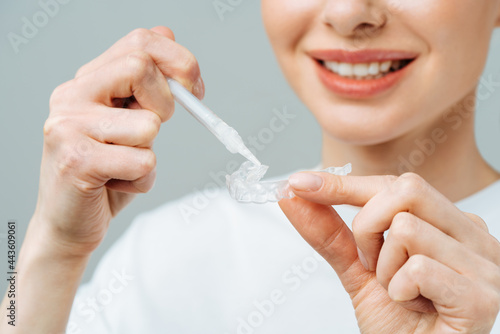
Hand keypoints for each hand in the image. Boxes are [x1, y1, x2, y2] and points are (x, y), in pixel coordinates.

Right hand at [35, 26, 203, 255]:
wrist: (68, 223)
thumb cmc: (106, 173)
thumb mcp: (129, 123)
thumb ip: (146, 88)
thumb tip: (175, 51)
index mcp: (87, 81)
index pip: (140, 42)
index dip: (179, 62)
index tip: (193, 90)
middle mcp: (71, 95)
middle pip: (140, 67)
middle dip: (166, 104)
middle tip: (152, 132)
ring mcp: (69, 126)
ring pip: (148, 125)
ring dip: (149, 156)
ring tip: (122, 168)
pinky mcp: (76, 161)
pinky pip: (143, 162)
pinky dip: (142, 181)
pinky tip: (115, 185)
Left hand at [279, 172, 499, 332]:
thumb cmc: (399, 323)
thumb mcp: (357, 270)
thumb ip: (329, 232)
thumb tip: (294, 194)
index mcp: (447, 222)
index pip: (395, 184)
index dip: (345, 185)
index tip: (301, 183)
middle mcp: (471, 234)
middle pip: (406, 190)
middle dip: (368, 228)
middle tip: (373, 266)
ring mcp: (484, 263)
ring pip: (407, 229)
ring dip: (384, 270)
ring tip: (402, 294)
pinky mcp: (482, 295)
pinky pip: (419, 267)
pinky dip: (400, 290)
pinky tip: (416, 308)